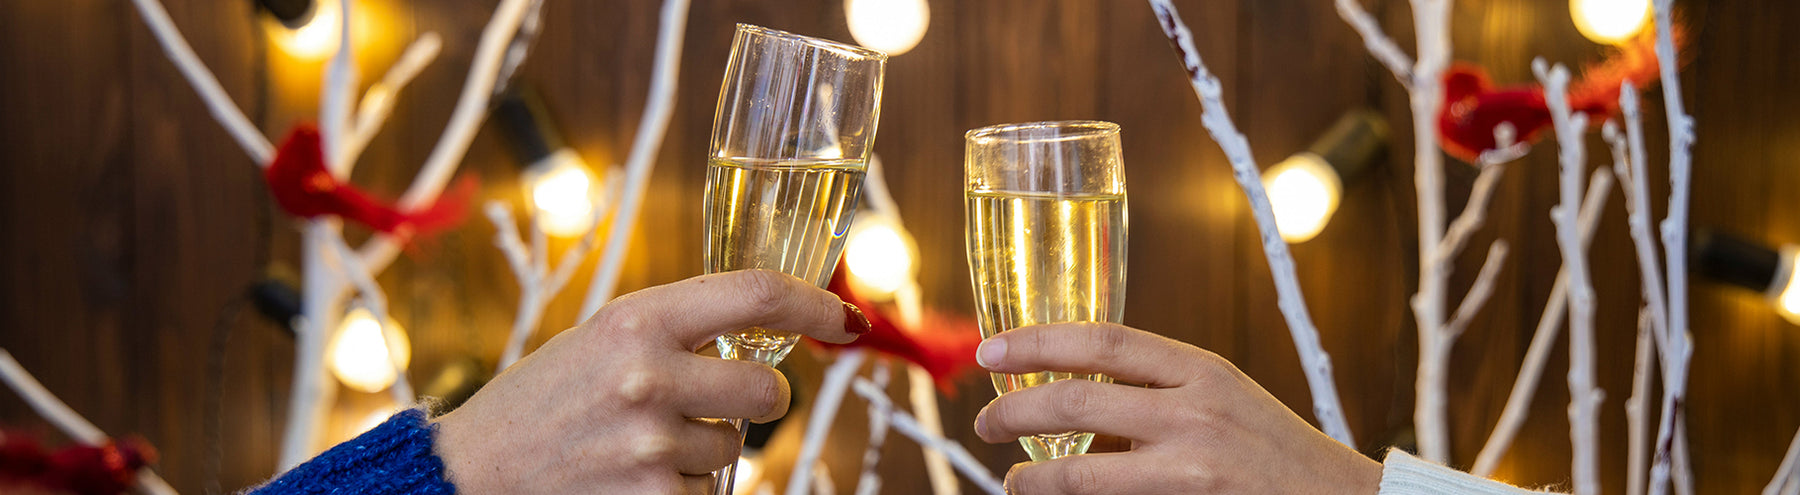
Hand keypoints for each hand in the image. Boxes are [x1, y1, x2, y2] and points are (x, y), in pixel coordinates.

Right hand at [432, 270, 870, 493]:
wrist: (468, 473)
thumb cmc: (540, 403)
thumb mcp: (602, 341)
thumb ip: (677, 332)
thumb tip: (770, 331)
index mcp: (636, 320)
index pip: (757, 294)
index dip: (816, 304)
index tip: (849, 318)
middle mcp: (647, 376)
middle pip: (768, 388)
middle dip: (753, 401)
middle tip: (710, 403)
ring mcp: (650, 445)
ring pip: (734, 450)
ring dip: (702, 452)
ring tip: (636, 447)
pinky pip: (706, 494)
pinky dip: (678, 491)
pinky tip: (629, 479)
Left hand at [973, 323, 1380, 494]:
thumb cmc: (1275, 453)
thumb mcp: (1223, 400)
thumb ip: (1158, 391)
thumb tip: (1072, 398)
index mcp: (1201, 370)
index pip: (1101, 340)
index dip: (1036, 343)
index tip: (992, 352)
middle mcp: (1195, 412)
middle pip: (1076, 402)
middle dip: (1014, 413)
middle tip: (986, 423)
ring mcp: (1192, 467)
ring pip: (1080, 471)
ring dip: (1032, 477)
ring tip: (1013, 479)